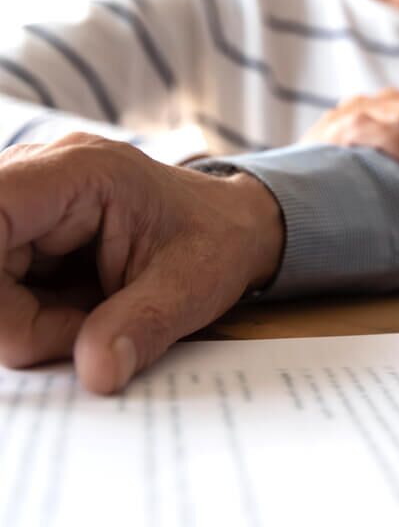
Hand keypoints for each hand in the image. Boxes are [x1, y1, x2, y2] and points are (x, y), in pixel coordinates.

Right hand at [0, 134, 283, 393]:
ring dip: (26, 322)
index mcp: (81, 172)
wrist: (231, 226)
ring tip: (93, 319)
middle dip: (16, 319)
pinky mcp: (19, 232)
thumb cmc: (216, 241)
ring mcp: (24, 202)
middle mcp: (39, 174)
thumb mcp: (193, 287)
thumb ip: (143, 326)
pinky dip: (29, 317)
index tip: (18, 335)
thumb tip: (96, 374)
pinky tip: (78, 312)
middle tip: (85, 336)